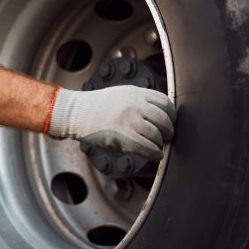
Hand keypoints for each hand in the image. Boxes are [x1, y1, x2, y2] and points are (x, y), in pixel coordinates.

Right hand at [46, 86, 175, 160]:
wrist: (76, 113)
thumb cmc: (96, 106)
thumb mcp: (120, 94)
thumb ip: (139, 100)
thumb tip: (158, 113)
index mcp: (135, 93)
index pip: (165, 102)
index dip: (171, 114)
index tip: (170, 121)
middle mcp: (135, 106)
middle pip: (164, 120)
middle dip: (168, 130)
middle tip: (166, 136)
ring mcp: (129, 121)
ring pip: (157, 135)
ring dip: (160, 143)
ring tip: (157, 145)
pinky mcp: (123, 138)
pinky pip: (148, 148)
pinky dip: (155, 153)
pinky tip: (155, 155)